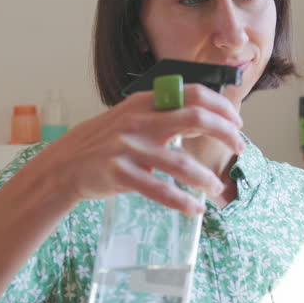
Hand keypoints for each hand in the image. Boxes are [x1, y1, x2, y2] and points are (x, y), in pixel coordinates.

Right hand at [18, 84, 244, 214]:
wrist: (63, 166)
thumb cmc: (104, 142)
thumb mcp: (131, 118)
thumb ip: (162, 115)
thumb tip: (206, 117)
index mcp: (145, 102)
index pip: (192, 93)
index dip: (220, 106)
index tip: (237, 121)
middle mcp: (138, 120)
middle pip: (194, 118)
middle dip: (225, 132)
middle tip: (240, 148)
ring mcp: (128, 147)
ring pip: (180, 162)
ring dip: (205, 177)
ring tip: (217, 188)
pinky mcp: (119, 174)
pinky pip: (158, 190)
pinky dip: (181, 201)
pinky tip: (195, 209)